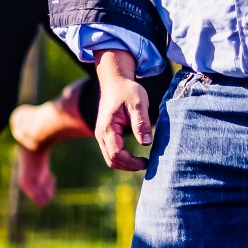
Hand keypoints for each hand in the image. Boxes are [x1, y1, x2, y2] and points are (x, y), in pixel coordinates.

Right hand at [92, 50, 151, 171]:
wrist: (115, 82)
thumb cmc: (127, 91)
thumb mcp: (138, 103)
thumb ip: (141, 123)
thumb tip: (146, 143)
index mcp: (107, 127)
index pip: (116, 153)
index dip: (131, 162)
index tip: (147, 161)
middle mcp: (101, 134)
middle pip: (111, 160)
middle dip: (129, 166)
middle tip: (147, 164)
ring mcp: (102, 136)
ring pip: (110, 159)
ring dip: (126, 164)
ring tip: (143, 162)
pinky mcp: (106, 136)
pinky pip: (112, 153)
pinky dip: (123, 159)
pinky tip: (136, 157)